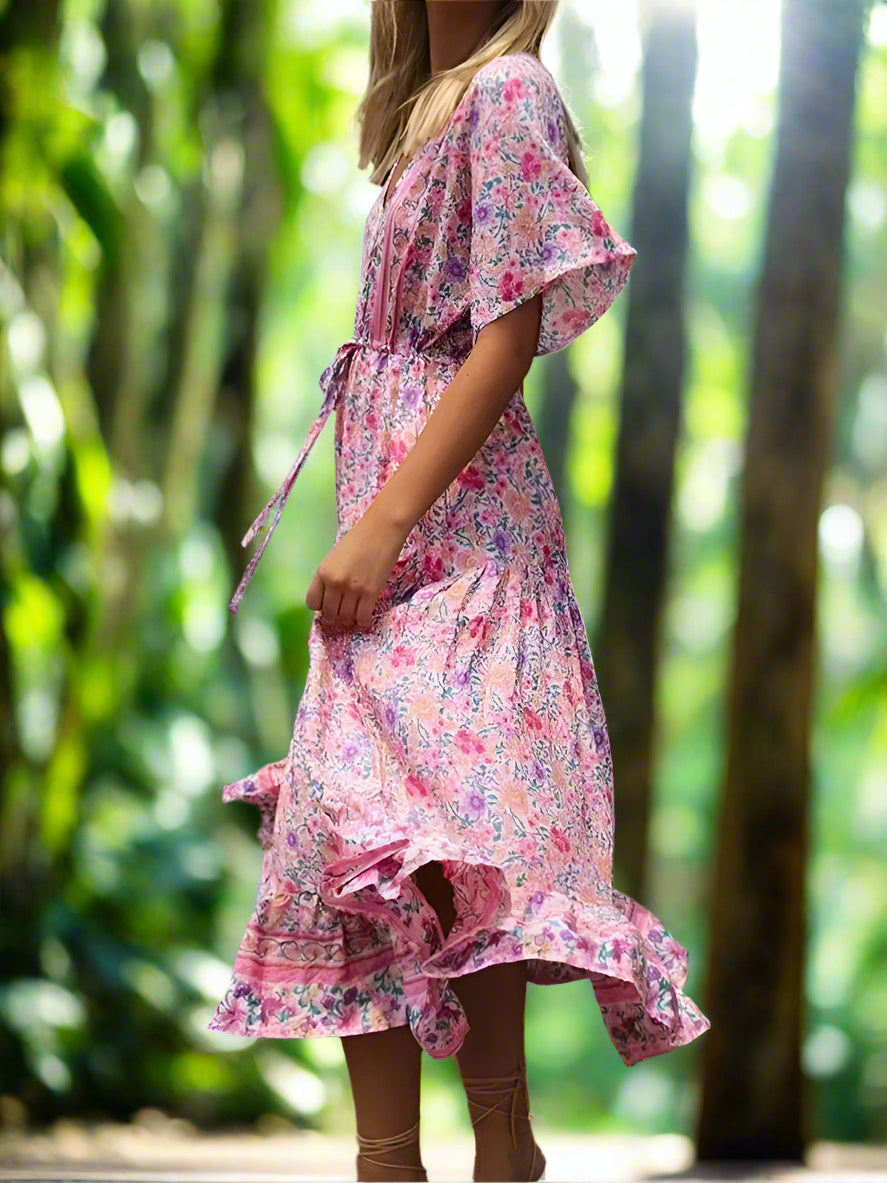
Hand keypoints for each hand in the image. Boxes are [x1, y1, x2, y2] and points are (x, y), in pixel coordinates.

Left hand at [305, 508, 410, 628]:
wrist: (382, 530)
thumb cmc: (358, 540)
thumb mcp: (334, 558)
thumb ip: (328, 577)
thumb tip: (329, 598)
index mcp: (322, 572)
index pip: (312, 603)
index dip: (321, 605)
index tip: (329, 602)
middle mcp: (334, 582)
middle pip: (329, 613)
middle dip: (335, 614)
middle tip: (344, 608)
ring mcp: (352, 589)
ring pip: (345, 618)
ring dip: (349, 618)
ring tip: (355, 611)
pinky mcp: (370, 593)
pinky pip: (362, 618)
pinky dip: (362, 620)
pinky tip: (365, 614)